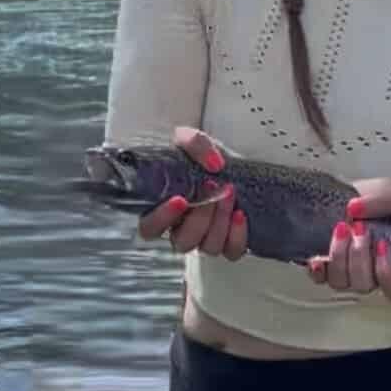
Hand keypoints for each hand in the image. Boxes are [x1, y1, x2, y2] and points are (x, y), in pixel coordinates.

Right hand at [137, 127, 247, 261]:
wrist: (228, 164)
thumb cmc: (200, 157)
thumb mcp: (190, 139)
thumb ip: (195, 143)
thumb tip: (214, 163)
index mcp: (160, 210)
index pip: (150, 228)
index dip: (162, 219)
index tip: (180, 199)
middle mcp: (180, 229)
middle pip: (183, 242)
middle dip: (200, 217)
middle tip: (211, 188)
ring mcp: (204, 238)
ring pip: (207, 247)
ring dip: (220, 222)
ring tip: (229, 193)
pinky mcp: (227, 242)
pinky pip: (231, 251)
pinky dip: (238, 236)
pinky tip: (240, 215)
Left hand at [306, 178, 390, 304]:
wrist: (360, 195)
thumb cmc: (384, 200)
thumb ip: (385, 202)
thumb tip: (354, 209)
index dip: (387, 272)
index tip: (382, 244)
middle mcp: (372, 274)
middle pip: (364, 285)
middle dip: (359, 257)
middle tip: (360, 228)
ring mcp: (348, 272)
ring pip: (341, 282)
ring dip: (339, 257)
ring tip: (341, 229)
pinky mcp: (328, 266)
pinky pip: (320, 279)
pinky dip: (318, 271)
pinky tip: (317, 259)